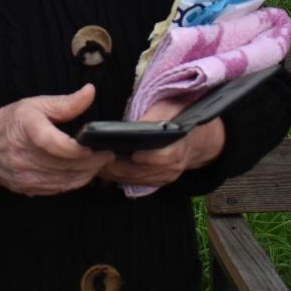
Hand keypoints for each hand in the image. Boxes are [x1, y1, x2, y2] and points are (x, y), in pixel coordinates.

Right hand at [0, 84, 114, 195]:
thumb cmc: (9, 122)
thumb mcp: (35, 104)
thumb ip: (66, 103)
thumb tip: (90, 92)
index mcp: (26, 129)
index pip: (55, 144)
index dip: (78, 149)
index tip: (96, 146)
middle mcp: (23, 155)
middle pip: (65, 165)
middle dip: (92, 162)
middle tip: (108, 153)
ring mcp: (25, 175)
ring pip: (65, 181)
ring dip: (87, 174)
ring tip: (99, 162)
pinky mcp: (27, 189)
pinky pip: (58, 189)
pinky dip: (74, 182)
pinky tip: (83, 172)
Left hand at [98, 98, 227, 190]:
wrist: (198, 138)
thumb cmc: (181, 117)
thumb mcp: (171, 108)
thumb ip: (154, 117)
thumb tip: (131, 127)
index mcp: (178, 149)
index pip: (162, 158)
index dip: (144, 157)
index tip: (124, 152)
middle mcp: (171, 169)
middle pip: (138, 171)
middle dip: (115, 165)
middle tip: (94, 156)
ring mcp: (163, 178)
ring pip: (132, 179)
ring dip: (112, 172)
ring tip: (92, 161)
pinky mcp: (155, 182)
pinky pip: (132, 182)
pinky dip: (117, 176)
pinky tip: (102, 166)